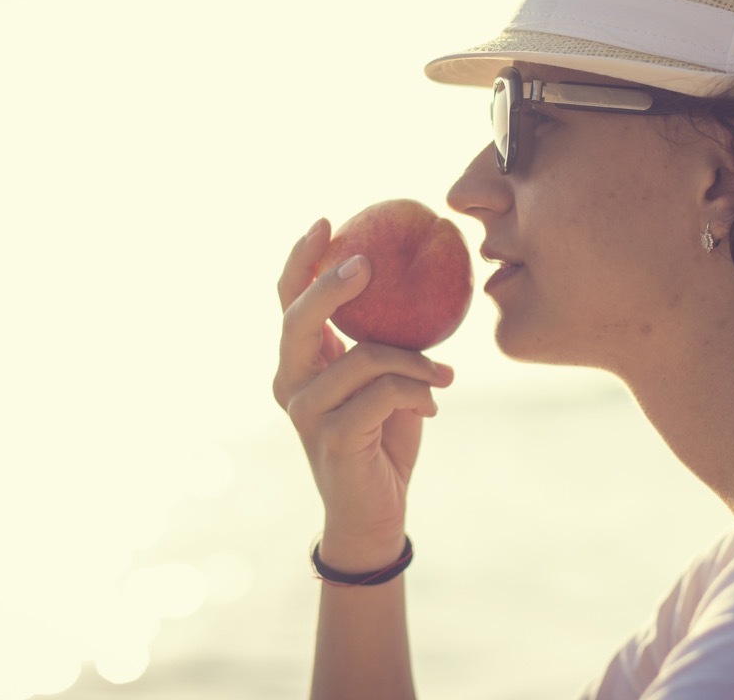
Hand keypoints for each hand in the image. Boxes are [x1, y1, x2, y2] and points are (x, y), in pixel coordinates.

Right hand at [273, 219, 453, 571]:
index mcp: (299, 362)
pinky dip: (417, 391)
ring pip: (362, 358)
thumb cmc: (382, 438)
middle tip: (368, 263)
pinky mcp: (333, 438)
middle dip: (332, 286)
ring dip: (414, 361)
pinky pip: (383, 394)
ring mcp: (306, 412)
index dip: (303, 260)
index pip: (289, 300)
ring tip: (444, 376)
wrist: (375, 512)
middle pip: (299, 318)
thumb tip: (423, 284)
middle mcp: (290, 383)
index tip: (329, 223)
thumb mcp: (384, 380)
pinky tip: (433, 404)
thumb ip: (385, 341)